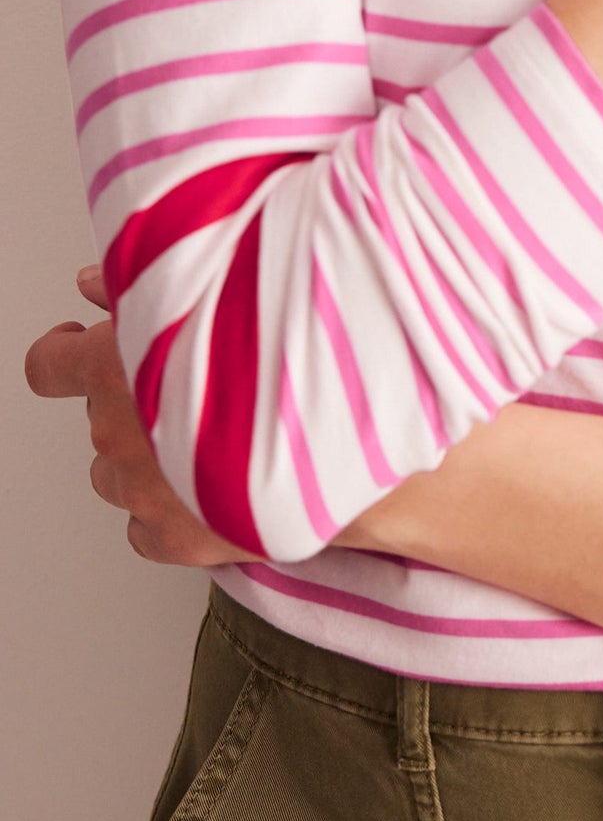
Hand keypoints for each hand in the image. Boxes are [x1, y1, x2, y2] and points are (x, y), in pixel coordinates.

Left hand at [23, 263, 252, 566]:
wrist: (337, 429)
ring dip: (152, 459)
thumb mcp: (205, 296)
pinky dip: (175, 511)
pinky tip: (216, 484)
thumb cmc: (280, 355)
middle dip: (140, 402)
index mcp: (113, 368)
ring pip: (119, 476)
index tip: (80, 343)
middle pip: (101, 417)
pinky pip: (146, 529)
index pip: (48, 364)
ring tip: (215, 437)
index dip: (63, 351)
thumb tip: (90, 281)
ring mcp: (140, 491)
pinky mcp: (173, 539)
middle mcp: (115, 432)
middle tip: (201, 383)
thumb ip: (134, 288)